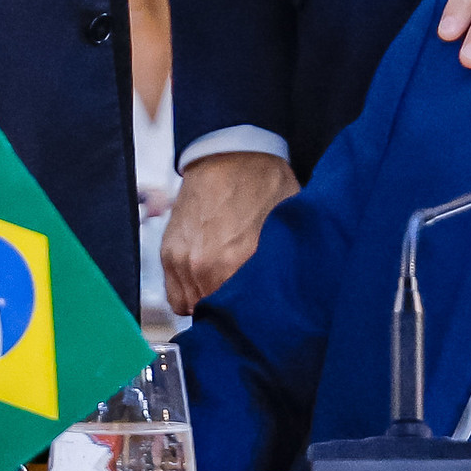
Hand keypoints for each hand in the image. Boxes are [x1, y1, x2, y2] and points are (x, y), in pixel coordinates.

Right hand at [161, 150, 297, 316]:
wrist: (229, 153)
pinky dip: (188, 294)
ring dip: (208, 302)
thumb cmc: (264, 184)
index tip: (261, 314)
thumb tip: (302, 289)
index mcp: (238, 262)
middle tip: (245, 302)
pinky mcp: (169, 254)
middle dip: (231, 311)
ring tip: (225, 289)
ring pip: (193, 308)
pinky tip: (205, 282)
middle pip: (216, 315)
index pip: (243, 316)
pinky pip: (175, 296)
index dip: (254, 318)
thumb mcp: (288, 222)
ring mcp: (184, 262)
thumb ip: (286, 259)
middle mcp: (206, 267)